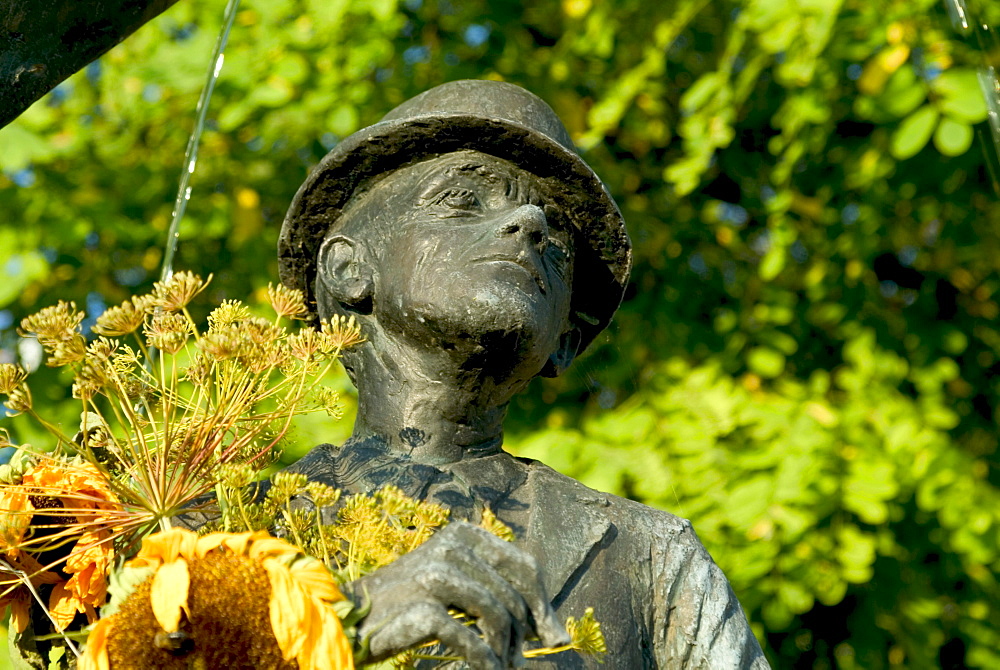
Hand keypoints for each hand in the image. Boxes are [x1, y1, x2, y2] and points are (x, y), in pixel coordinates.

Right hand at [348, 521, 568, 668]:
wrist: (349, 620)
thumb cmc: (408, 605)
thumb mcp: (453, 582)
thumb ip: (495, 588)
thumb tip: (554, 628)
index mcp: (463, 534)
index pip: (525, 566)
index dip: (543, 603)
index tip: (549, 634)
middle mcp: (450, 547)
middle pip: (514, 594)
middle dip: (525, 632)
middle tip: (521, 658)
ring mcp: (435, 574)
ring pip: (496, 614)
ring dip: (505, 648)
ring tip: (502, 664)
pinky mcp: (422, 607)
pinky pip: (470, 639)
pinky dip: (483, 660)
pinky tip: (484, 669)